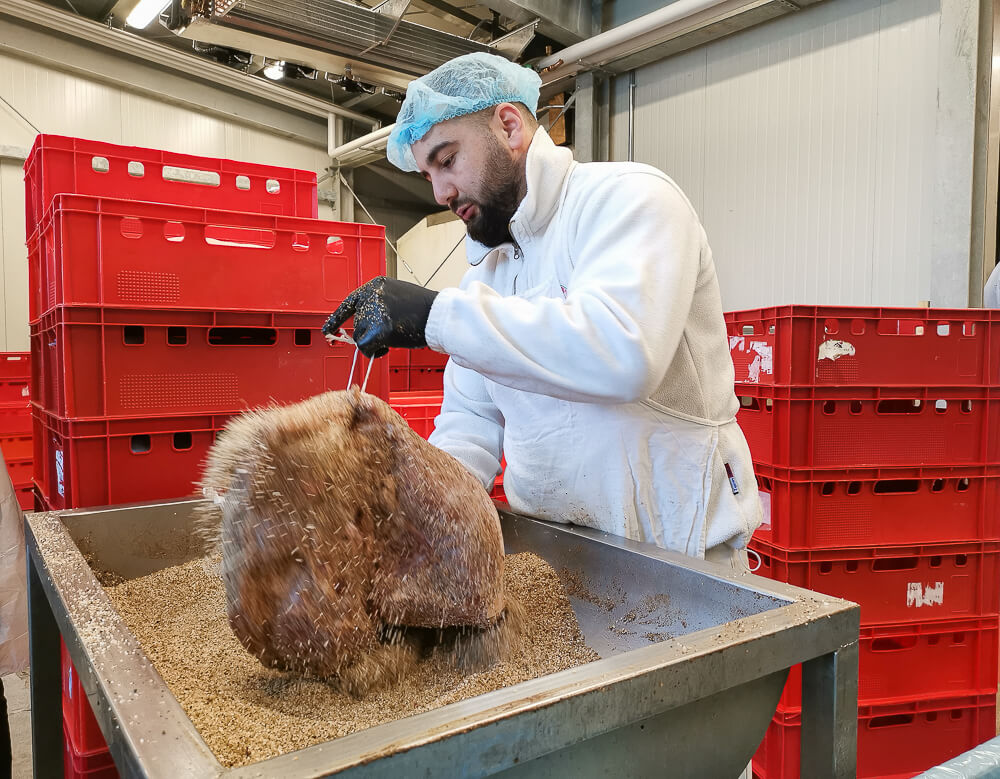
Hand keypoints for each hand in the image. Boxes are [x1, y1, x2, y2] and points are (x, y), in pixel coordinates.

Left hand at [322, 276, 438, 357]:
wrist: (439, 315)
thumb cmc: (423, 309)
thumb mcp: (397, 297)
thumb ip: (379, 306)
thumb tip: (365, 323)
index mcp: (374, 286)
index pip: (349, 303)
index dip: (337, 318)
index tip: (326, 329)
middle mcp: (371, 296)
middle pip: (356, 325)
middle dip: (369, 335)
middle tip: (389, 334)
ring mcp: (374, 313)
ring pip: (360, 338)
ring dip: (374, 343)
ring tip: (393, 338)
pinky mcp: (379, 329)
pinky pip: (367, 348)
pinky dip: (375, 352)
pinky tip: (387, 347)